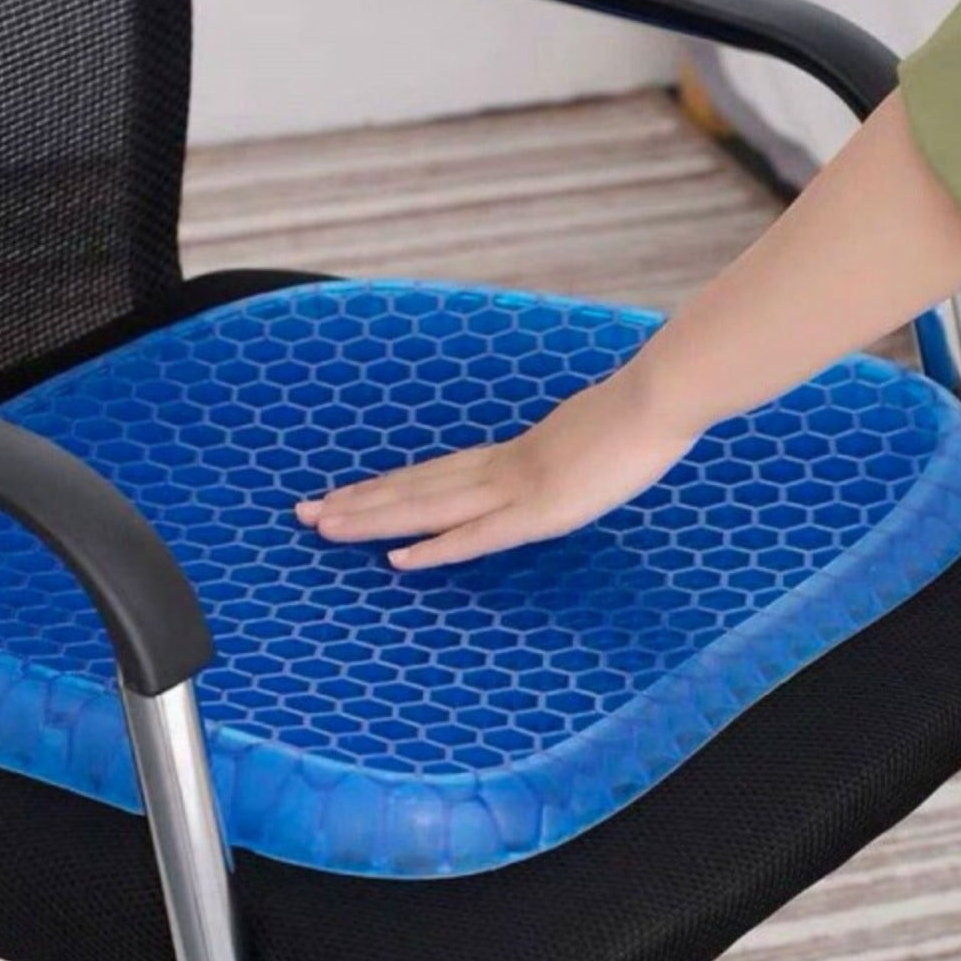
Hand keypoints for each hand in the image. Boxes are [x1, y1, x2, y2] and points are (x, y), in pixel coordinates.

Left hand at [294, 370, 696, 570]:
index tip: (344, 495)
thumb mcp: (582, 442)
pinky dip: (436, 548)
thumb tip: (545, 466)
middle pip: (414, 489)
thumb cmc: (631, 421)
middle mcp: (497, 470)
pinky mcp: (538, 510)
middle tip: (303, 512)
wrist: (657, 399)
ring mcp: (514, 489)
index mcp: (507, 457)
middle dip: (357, 503)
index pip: (431, 475)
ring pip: (428, 507)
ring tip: (324, 526)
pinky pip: (478, 535)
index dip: (385, 488)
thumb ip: (555, 458)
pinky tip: (398, 561)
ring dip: (374, 519)